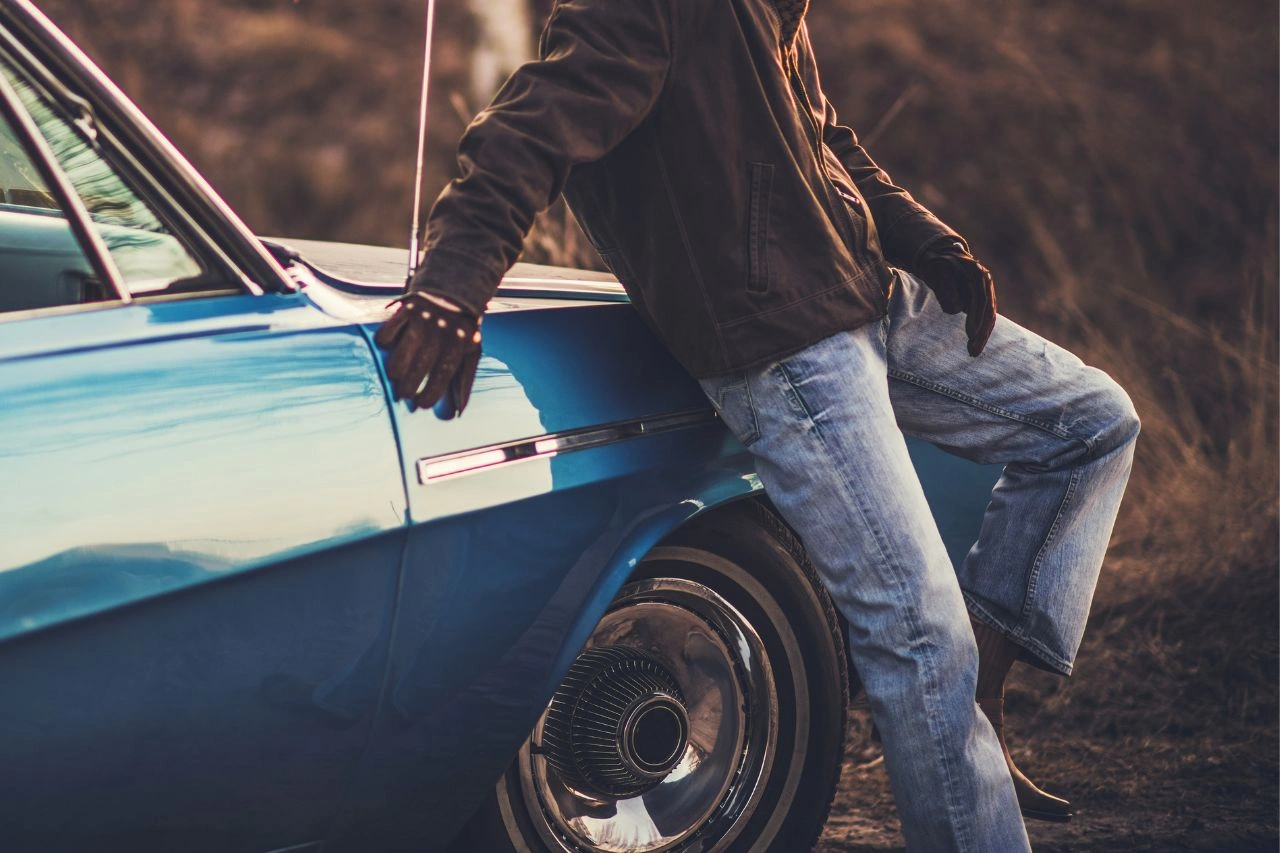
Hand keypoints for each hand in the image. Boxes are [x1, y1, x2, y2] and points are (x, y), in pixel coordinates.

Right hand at [374, 291, 482, 414]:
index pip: (443, 374)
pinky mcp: (406, 309)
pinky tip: (388, 349)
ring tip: (395, 376)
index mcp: (459, 343)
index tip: (421, 404)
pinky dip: (385, 342)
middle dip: (410, 385)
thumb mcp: (471, 350)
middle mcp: (441, 332)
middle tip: (405, 394)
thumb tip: (459, 411)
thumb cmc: (461, 329)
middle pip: (421, 365)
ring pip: (403, 350)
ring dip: (396, 368)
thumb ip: (466, 379)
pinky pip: (389, 331)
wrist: (455, 288)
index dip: (431, 393)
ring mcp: (423, 319)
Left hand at [915, 241, 997, 356]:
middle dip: (981, 332)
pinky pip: (987, 316)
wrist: (942, 254)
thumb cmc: (936, 264)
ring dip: (983, 335)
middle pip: (988, 310)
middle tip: (972, 351)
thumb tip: (956, 310)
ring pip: (990, 316)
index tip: (970, 334)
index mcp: (976, 273)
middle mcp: (986, 280)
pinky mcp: (985, 297)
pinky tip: (975, 344)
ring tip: (973, 352)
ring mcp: (987, 289)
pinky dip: (982, 331)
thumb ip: (945, 288)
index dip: (976, 318)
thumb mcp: (936, 272)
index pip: (980, 299)